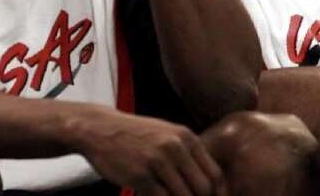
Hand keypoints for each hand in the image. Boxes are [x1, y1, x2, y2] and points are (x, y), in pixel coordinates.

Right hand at [74, 110, 227, 195]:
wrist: (101, 129)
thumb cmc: (136, 135)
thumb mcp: (167, 134)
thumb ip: (188, 154)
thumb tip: (210, 183)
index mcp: (186, 137)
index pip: (215, 174)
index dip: (218, 195)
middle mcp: (176, 147)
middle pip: (203, 189)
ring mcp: (158, 161)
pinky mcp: (140, 176)